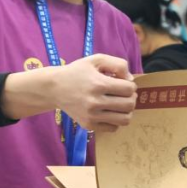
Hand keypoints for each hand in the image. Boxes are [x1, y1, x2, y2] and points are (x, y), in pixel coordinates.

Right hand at [2, 54, 136, 130]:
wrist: (54, 88)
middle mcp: (95, 102)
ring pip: (124, 119)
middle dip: (131, 98)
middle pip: (129, 105)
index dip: (131, 85)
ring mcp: (91, 116)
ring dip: (127, 111)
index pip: (129, 89)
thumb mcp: (96, 59)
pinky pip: (113, 128)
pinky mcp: (88, 125)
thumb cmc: (77, 72)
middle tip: (125, 94)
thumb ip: (118, 64)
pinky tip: (110, 112)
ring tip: (120, 104)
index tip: (124, 83)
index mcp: (98, 84)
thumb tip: (131, 80)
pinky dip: (116, 120)